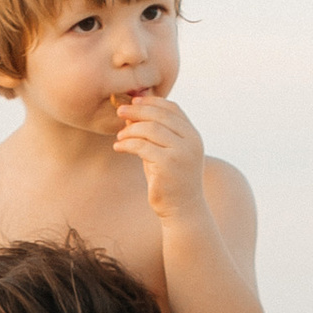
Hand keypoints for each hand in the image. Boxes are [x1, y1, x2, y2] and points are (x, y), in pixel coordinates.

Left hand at [110, 90, 206, 221]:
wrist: (182, 211)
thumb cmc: (171, 181)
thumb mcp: (166, 152)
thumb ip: (155, 134)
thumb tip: (132, 112)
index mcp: (193, 136)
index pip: (173, 108)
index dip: (152, 102)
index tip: (134, 102)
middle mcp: (191, 141)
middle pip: (160, 115)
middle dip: (137, 111)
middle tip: (119, 112)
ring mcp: (181, 153)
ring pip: (150, 129)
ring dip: (130, 130)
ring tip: (119, 136)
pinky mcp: (168, 165)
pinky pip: (142, 146)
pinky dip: (127, 144)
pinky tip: (118, 147)